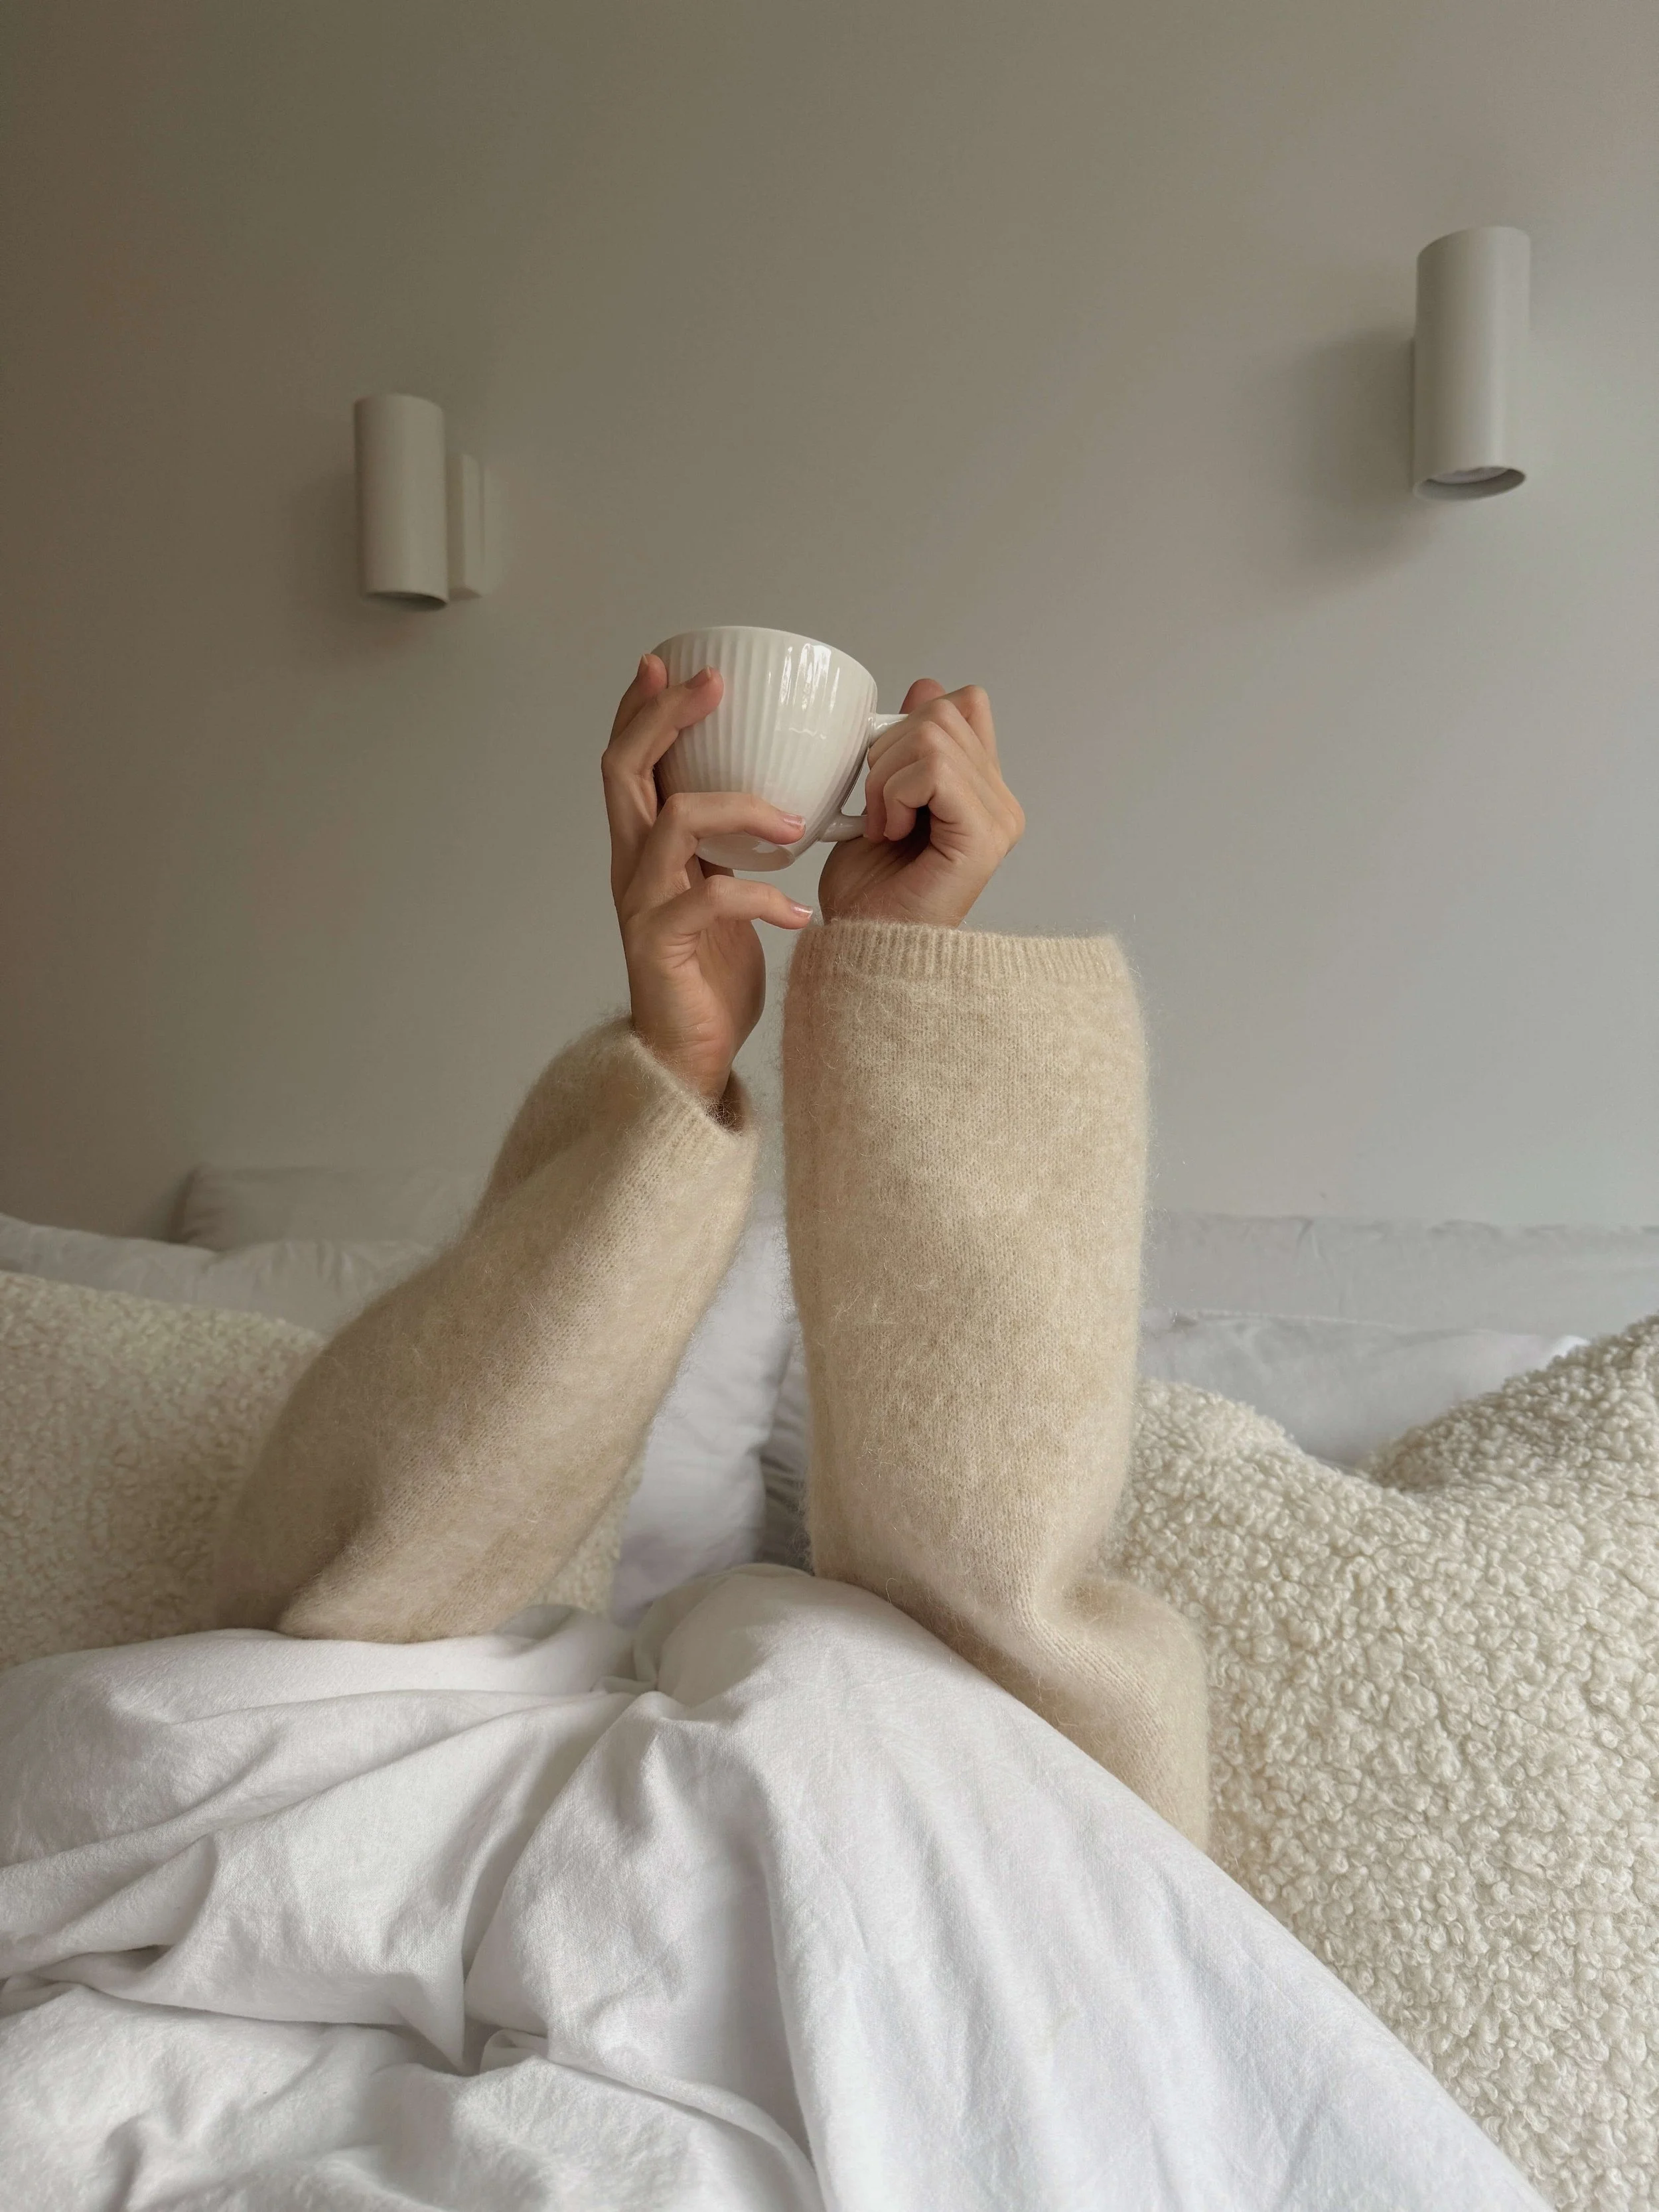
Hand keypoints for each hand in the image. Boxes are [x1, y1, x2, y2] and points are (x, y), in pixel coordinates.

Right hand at [603, 654, 813, 1104]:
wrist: (689, 1058)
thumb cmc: (709, 975)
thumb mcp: (721, 891)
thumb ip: (727, 846)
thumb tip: (776, 793)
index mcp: (645, 848)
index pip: (629, 762)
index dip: (643, 709)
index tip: (672, 662)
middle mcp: (632, 866)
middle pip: (626, 770)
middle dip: (666, 717)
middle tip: (712, 683)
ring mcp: (642, 905)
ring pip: (672, 822)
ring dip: (739, 807)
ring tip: (793, 822)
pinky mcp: (661, 946)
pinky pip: (710, 900)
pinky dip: (763, 899)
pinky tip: (799, 914)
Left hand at [816, 681, 1023, 927]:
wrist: (861, 947)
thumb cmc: (867, 892)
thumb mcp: (880, 796)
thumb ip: (909, 745)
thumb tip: (927, 683)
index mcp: (981, 788)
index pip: (964, 704)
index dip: (911, 722)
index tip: (884, 779)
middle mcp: (1000, 800)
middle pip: (943, 710)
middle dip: (886, 752)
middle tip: (876, 811)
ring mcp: (999, 817)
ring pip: (933, 734)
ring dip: (885, 777)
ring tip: (882, 825)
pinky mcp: (985, 834)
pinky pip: (936, 769)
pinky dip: (896, 794)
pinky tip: (890, 833)